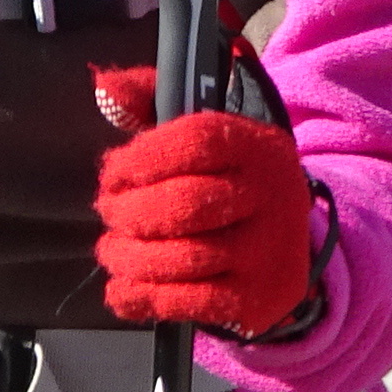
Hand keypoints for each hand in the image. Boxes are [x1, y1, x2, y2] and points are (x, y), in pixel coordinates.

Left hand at [92, 66, 313, 336]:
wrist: (286, 244)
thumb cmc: (222, 176)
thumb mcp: (198, 128)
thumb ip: (148, 98)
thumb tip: (105, 89)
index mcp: (256, 146)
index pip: (196, 143)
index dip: (142, 159)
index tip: (112, 173)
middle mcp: (272, 198)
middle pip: (186, 205)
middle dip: (130, 212)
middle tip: (109, 213)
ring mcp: (268, 253)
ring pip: (184, 258)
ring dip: (131, 257)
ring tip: (112, 250)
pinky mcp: (258, 299)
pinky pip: (193, 302)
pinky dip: (147, 297)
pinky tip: (123, 290)